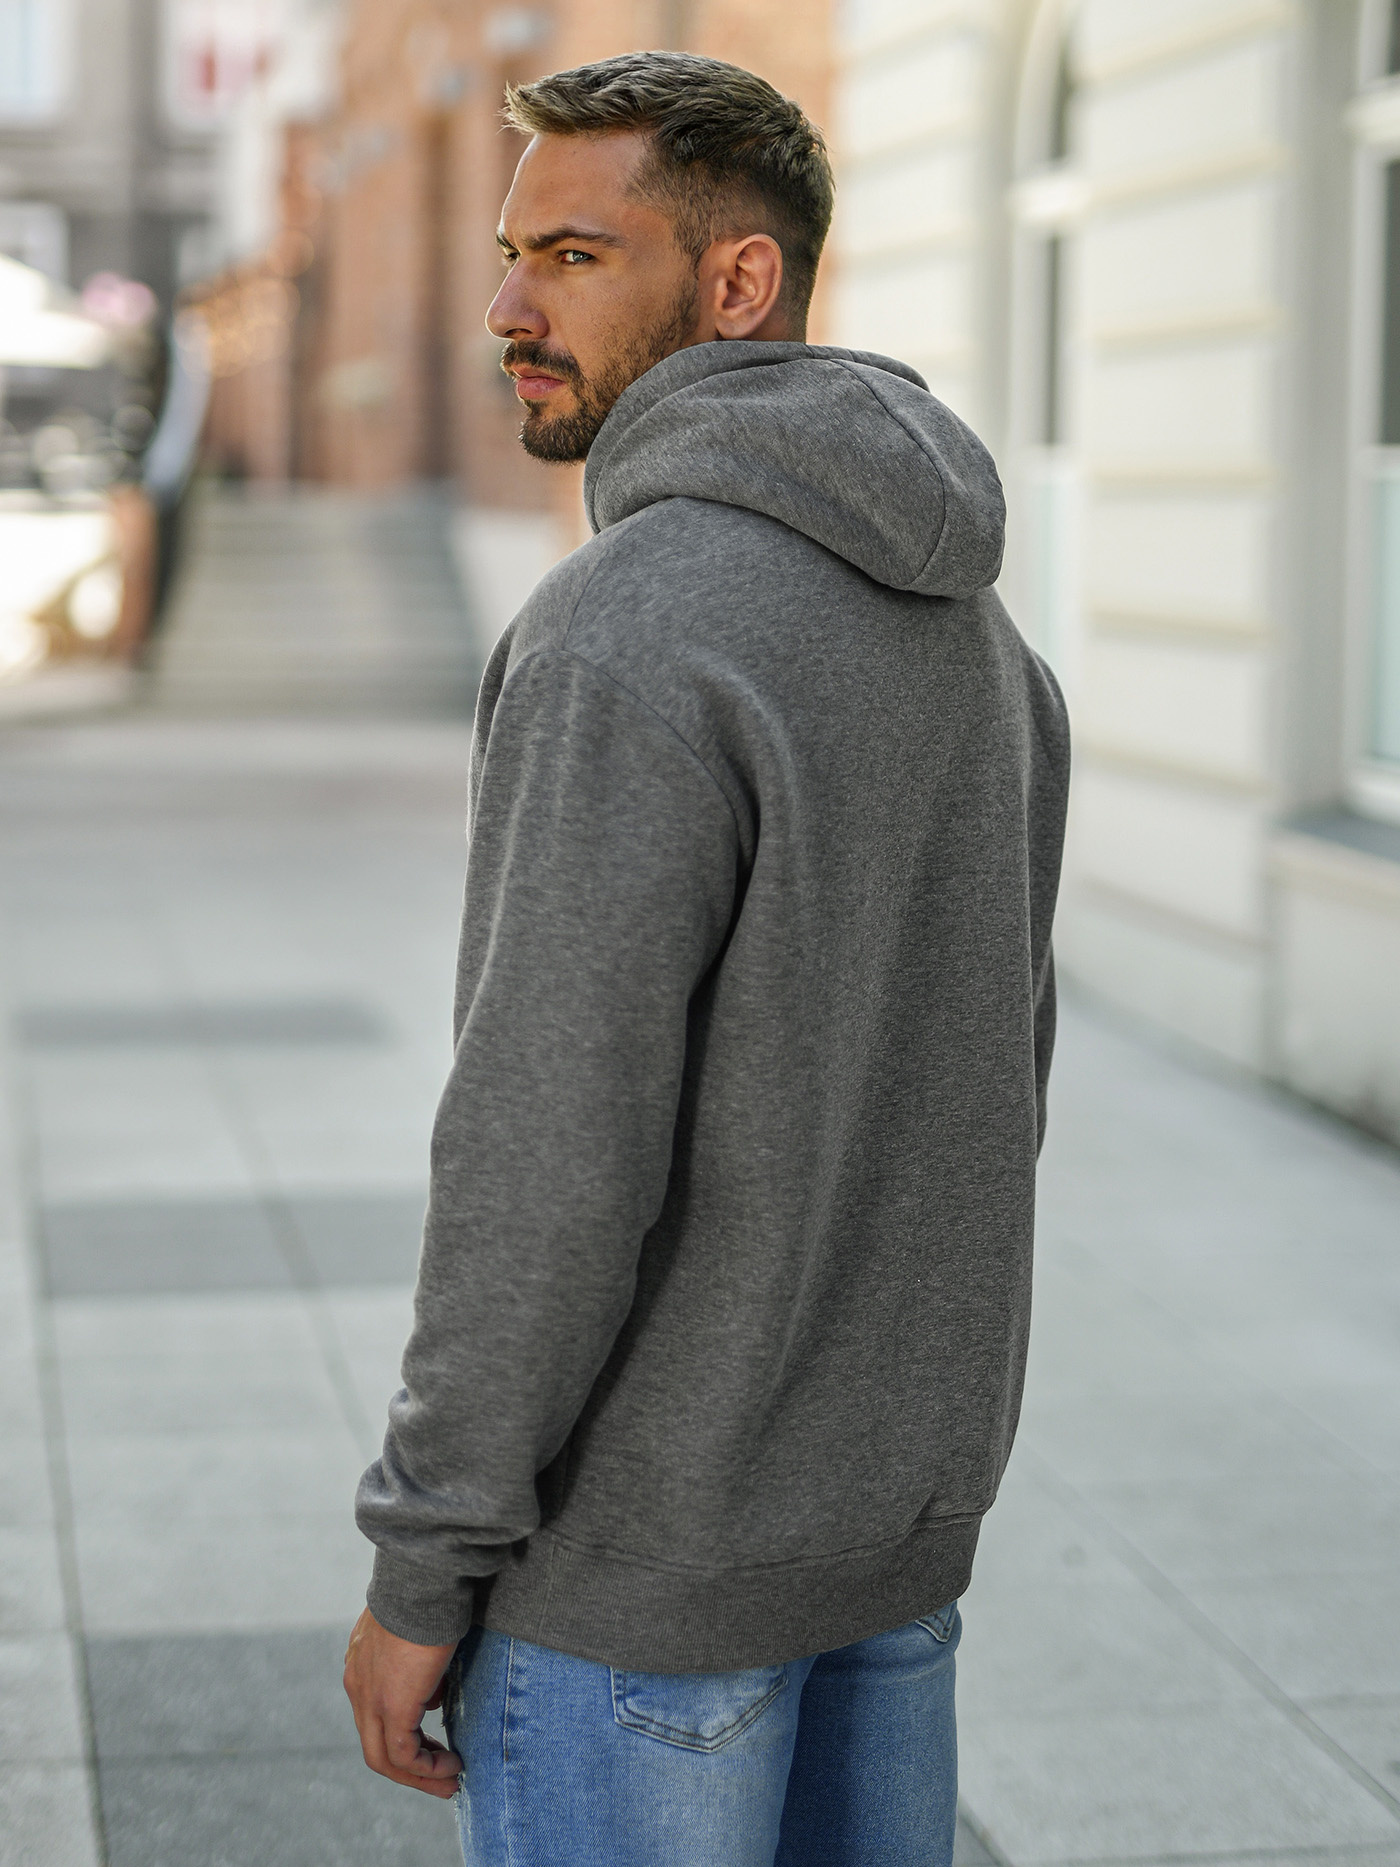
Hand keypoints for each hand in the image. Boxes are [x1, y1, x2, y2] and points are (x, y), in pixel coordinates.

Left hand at [344, 1607, 460, 1798]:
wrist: (422, 1579)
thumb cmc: (427, 1592)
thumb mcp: (416, 1631)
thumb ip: (418, 1662)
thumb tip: (434, 1693)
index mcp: (361, 1662)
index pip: (375, 1714)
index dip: (404, 1734)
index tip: (433, 1743)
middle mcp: (358, 1684)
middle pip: (375, 1745)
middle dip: (410, 1767)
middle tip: (442, 1775)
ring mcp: (369, 1698)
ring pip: (385, 1757)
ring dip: (420, 1775)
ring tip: (451, 1779)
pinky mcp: (392, 1707)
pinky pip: (404, 1755)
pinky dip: (427, 1768)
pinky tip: (452, 1765)